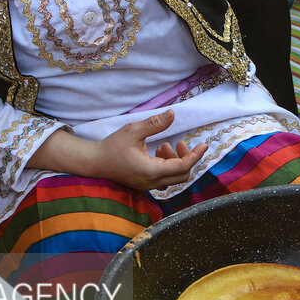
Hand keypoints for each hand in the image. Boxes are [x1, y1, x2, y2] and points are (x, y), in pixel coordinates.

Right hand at [92, 110, 206, 189]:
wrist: (94, 163)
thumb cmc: (112, 146)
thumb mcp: (133, 130)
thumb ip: (155, 124)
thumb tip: (172, 114)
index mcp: (151, 171)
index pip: (183, 167)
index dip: (196, 155)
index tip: (204, 144)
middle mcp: (152, 182)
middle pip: (183, 175)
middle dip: (187, 158)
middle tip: (180, 142)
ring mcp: (148, 186)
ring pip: (174, 178)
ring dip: (177, 161)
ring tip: (166, 145)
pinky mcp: (145, 184)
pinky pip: (165, 178)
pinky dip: (168, 166)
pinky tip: (159, 152)